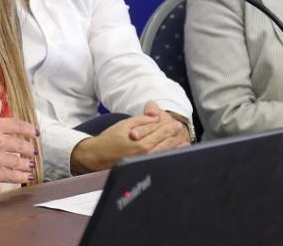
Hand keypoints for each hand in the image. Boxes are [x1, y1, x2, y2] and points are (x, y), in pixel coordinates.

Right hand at [0, 97, 39, 193]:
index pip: (18, 125)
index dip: (29, 130)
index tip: (35, 133)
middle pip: (22, 145)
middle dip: (30, 149)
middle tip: (33, 151)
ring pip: (20, 161)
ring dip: (27, 164)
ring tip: (30, 165)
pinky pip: (14, 176)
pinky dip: (22, 176)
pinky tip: (26, 176)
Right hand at [70, 104, 187, 174]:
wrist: (97, 156)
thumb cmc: (109, 139)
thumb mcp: (124, 125)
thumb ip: (141, 120)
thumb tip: (155, 115)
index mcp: (142, 143)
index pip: (161, 133)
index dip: (169, 128)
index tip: (176, 124)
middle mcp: (146, 155)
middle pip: (166, 144)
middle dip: (174, 137)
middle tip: (181, 131)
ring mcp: (145, 163)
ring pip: (164, 154)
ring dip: (176, 148)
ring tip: (184, 143)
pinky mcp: (142, 167)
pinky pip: (158, 160)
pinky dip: (167, 155)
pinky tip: (172, 153)